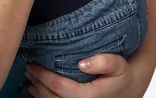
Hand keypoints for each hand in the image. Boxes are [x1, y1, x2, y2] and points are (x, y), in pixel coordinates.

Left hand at [26, 54, 140, 97]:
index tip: (32, 63)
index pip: (58, 87)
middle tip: (27, 68)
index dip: (42, 75)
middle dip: (37, 83)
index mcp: (89, 97)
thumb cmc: (121, 74)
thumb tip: (82, 63)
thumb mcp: (118, 64)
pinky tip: (37, 89)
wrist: (128, 89)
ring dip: (38, 92)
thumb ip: (103, 61)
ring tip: (30, 77)